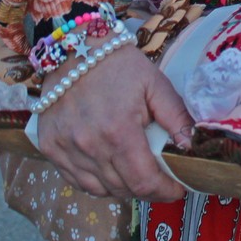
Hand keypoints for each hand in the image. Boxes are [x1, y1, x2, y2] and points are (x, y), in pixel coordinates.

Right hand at [35, 39, 194, 201]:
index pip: (144, 182)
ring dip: (122, 188)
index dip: (164, 191)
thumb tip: (190, 147)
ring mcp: (66, 149)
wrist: (73, 49)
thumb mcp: (155, 84)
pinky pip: (76, 181)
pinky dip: (96, 182)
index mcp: (119, 131)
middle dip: (147, 189)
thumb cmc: (118, 65)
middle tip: (160, 179)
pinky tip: (109, 170)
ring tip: (136, 174)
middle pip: (123, 189)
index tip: (176, 188)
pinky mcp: (50, 148)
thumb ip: (176, 117)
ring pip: (100, 190)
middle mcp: (90, 146)